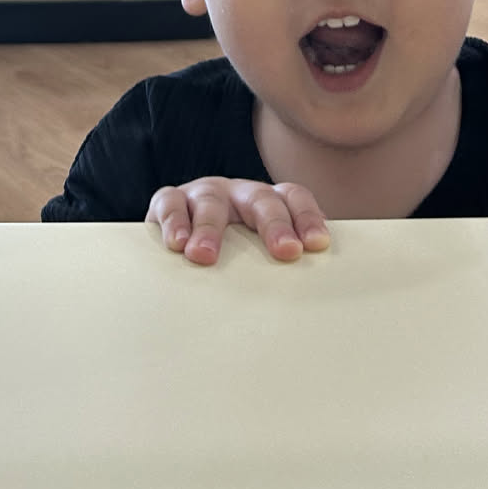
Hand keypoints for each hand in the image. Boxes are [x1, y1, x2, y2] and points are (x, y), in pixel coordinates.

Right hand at [147, 176, 330, 265]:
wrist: (179, 241)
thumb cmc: (231, 256)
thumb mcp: (257, 255)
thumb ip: (282, 265)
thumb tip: (318, 295)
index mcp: (265, 202)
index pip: (293, 197)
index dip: (307, 217)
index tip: (317, 245)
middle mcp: (237, 193)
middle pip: (260, 198)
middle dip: (275, 224)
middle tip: (286, 251)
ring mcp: (203, 193)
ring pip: (211, 200)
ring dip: (210, 228)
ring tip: (205, 256)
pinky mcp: (169, 201)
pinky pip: (170, 202)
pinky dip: (174, 220)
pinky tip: (177, 243)